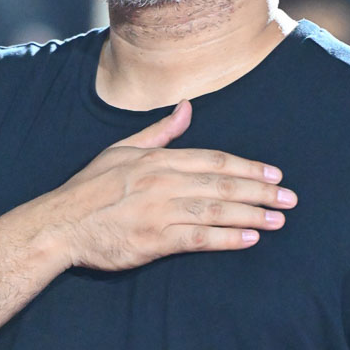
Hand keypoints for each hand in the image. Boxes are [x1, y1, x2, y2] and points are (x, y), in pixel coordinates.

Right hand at [50, 99, 296, 270]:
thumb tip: (187, 108)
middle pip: (222, 185)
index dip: (248, 168)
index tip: (274, 175)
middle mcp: (163, 182)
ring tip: (278, 220)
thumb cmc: (89, 188)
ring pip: (216, 211)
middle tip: (289, 199)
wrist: (60, 224)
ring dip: (251, 215)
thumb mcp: (122, 150)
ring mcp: (159, 212)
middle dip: (260, 191)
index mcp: (158, 159)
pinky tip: (249, 239)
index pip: (214, 161)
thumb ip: (160, 132)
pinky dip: (226, 238)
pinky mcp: (154, 241)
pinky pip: (198, 238)